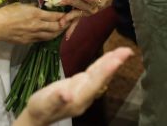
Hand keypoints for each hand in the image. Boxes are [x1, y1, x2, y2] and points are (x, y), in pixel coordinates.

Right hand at [0, 2, 68, 43]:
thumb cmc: (6, 12)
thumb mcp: (22, 5)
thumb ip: (33, 7)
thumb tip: (40, 8)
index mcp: (36, 14)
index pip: (55, 16)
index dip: (64, 16)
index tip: (69, 14)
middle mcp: (37, 26)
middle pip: (56, 28)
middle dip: (65, 25)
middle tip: (69, 22)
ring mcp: (33, 35)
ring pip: (51, 36)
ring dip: (58, 33)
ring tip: (62, 29)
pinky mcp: (28, 42)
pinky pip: (42, 40)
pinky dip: (48, 37)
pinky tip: (50, 34)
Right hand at [18, 47, 133, 125]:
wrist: (38, 116)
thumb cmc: (40, 108)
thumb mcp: (45, 103)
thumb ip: (56, 98)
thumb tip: (66, 93)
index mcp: (79, 99)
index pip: (95, 83)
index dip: (106, 71)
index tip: (117, 60)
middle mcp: (86, 95)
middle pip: (102, 78)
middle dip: (114, 64)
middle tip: (127, 51)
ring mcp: (85, 91)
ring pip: (101, 75)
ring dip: (112, 63)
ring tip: (123, 51)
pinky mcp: (81, 85)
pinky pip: (95, 73)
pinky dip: (103, 64)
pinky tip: (109, 58)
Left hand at [58, 0, 125, 38]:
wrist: (112, 0)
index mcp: (101, 1)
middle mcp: (94, 8)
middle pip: (83, 6)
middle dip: (73, 3)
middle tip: (63, 0)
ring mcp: (88, 12)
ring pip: (78, 14)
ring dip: (69, 17)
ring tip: (61, 21)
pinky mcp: (83, 14)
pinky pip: (77, 22)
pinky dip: (72, 29)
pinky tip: (66, 37)